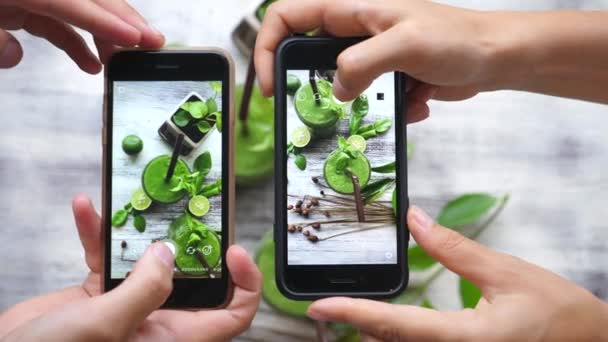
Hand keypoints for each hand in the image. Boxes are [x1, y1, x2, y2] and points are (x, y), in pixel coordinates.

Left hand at [0, 0, 164, 72]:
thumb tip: (13, 53)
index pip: (73, 3)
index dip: (106, 21)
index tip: (137, 39)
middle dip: (125, 19)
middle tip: (154, 42)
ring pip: (82, 10)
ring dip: (108, 34)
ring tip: (127, 59)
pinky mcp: (25, 6)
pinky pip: (60, 24)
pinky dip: (79, 44)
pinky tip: (93, 66)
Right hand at [0, 195, 261, 340]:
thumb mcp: (107, 326)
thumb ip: (145, 289)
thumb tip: (169, 254)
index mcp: (175, 338)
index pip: (234, 314)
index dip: (246, 284)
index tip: (234, 250)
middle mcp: (159, 321)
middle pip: (195, 277)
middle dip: (190, 240)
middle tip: (188, 208)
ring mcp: (130, 305)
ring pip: (149, 259)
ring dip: (139, 229)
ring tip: (136, 199)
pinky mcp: (100, 294)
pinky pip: (108, 257)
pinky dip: (98, 234)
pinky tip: (86, 210)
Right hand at [254, 0, 499, 121]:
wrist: (495, 57)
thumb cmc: (458, 38)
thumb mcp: (405, 44)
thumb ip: (362, 63)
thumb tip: (337, 89)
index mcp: (352, 10)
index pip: (288, 16)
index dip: (267, 47)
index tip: (271, 83)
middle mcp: (355, 31)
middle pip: (309, 57)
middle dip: (316, 87)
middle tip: (326, 110)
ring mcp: (370, 55)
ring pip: (341, 85)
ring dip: (361, 103)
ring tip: (393, 103)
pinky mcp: (386, 77)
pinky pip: (369, 99)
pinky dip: (390, 109)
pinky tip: (417, 102)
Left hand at [307, 206, 607, 340]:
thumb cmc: (558, 314)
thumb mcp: (506, 273)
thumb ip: (454, 249)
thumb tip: (414, 220)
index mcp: (465, 337)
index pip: (396, 324)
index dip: (352, 313)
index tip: (318, 307)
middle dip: (356, 325)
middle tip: (325, 307)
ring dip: (375, 333)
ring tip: (348, 312)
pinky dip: (397, 337)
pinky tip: (386, 325)